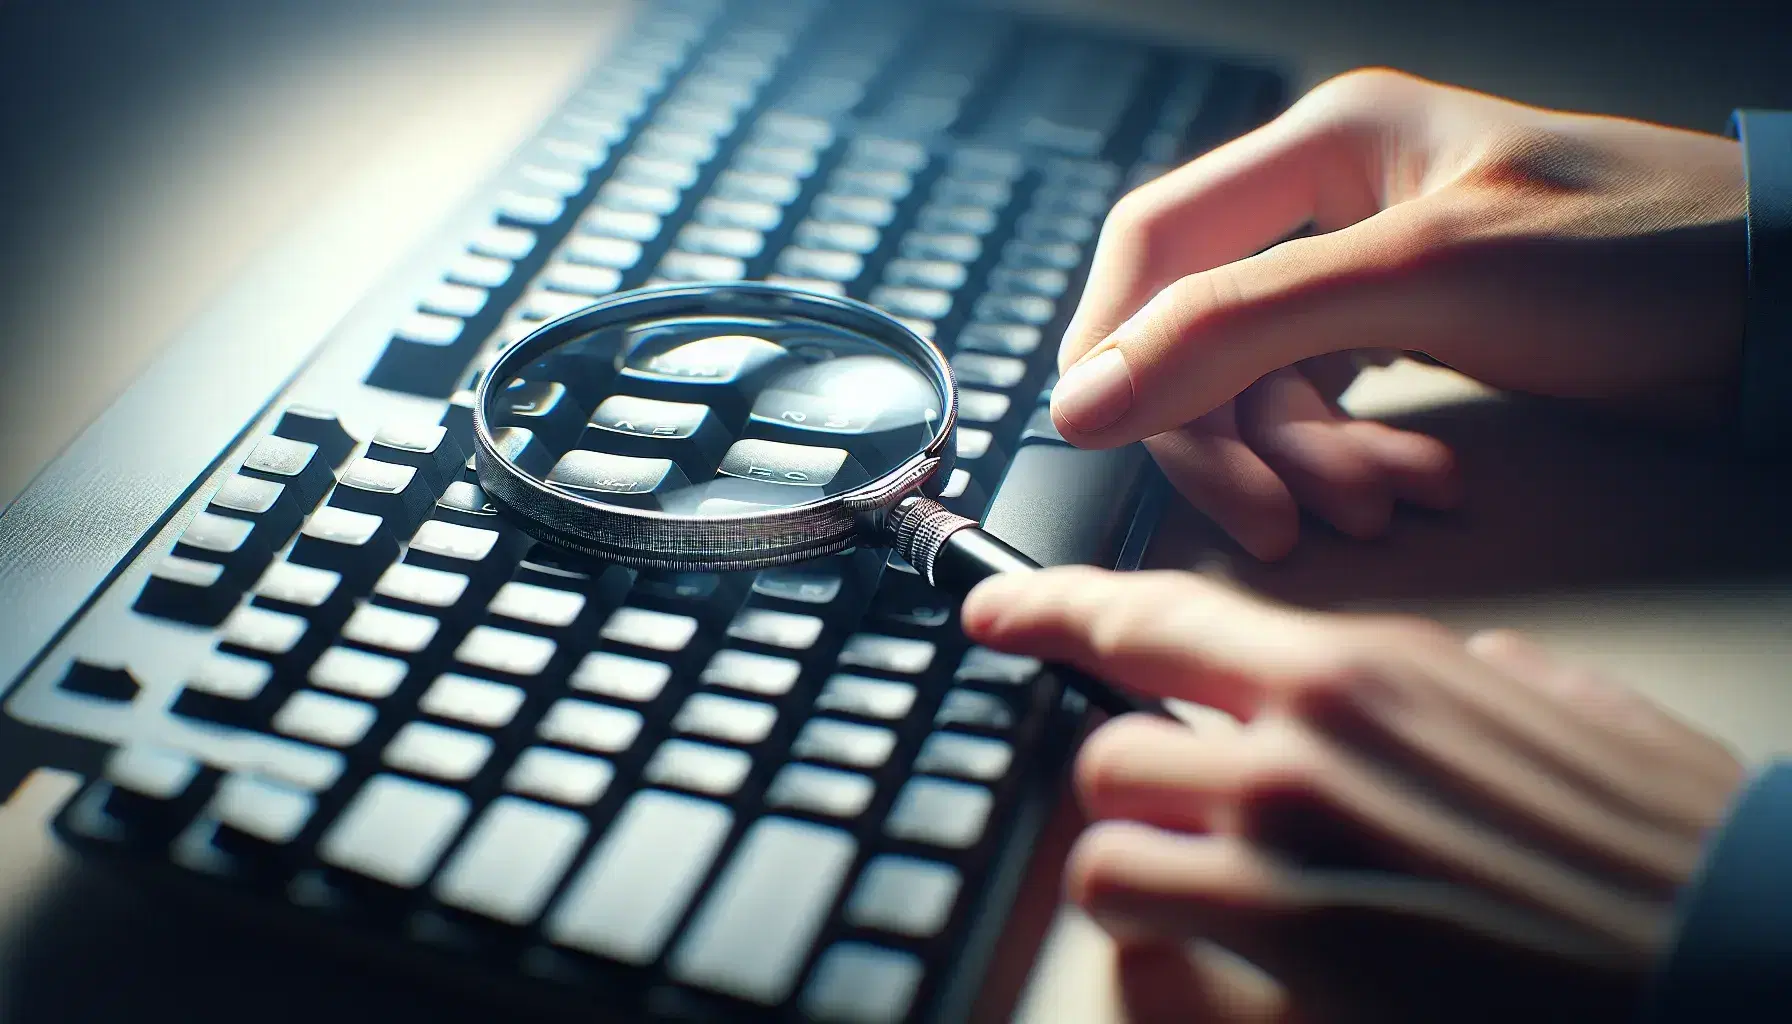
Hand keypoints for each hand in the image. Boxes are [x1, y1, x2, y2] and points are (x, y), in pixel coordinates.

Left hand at [960, 567, 1746, 1022]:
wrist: (1738, 949)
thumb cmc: (1666, 838)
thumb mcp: (1568, 708)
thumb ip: (1475, 678)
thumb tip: (1459, 671)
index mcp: (1361, 672)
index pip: (1157, 616)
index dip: (1054, 610)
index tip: (992, 615)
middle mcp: (1301, 757)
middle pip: (1111, 750)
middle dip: (1131, 788)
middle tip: (1176, 818)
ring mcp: (1286, 873)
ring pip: (1106, 855)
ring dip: (1136, 876)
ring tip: (1198, 901)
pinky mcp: (1296, 985)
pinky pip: (1151, 972)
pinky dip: (1163, 973)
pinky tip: (1218, 972)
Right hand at [1053, 68, 1745, 559]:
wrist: (1783, 317)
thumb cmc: (1644, 256)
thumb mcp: (1423, 278)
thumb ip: (1237, 328)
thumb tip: (1090, 391)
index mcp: (1322, 145)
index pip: (1151, 242)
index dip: (1112, 343)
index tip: (1100, 438)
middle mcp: (1330, 205)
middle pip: (1199, 332)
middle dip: (1231, 436)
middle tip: (1271, 518)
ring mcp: (1366, 273)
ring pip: (1261, 388)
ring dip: (1308, 465)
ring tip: (1384, 506)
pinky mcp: (1405, 334)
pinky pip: (1324, 413)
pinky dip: (1352, 463)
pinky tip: (1416, 487)